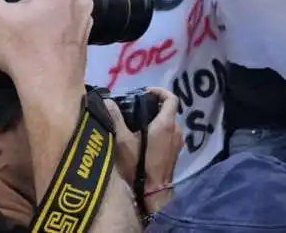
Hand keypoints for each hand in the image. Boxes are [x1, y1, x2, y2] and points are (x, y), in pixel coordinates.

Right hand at [104, 88, 182, 214]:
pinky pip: (169, 135)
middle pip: (169, 111)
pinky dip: (159, 132)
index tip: (145, 92)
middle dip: (154, 107)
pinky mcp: (176, 153)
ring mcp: (178, 142)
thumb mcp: (122, 141)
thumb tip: (107, 101)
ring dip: (156, 121)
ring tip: (136, 125)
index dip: (160, 91)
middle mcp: (176, 130)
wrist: (152, 193)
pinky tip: (143, 141)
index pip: (171, 98)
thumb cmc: (137, 165)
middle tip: (135, 109)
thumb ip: (115, 118)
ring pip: (169, 124)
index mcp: (166, 124)